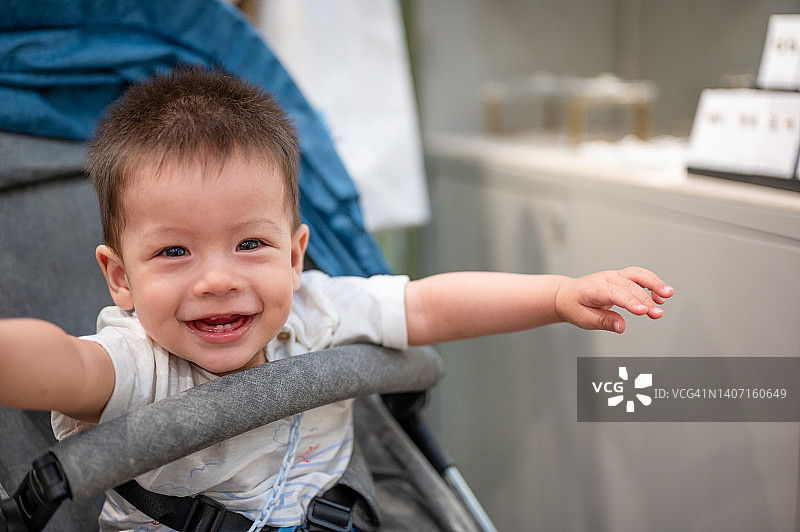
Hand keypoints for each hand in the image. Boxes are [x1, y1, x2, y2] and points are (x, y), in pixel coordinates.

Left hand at [554, 267, 673, 332]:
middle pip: (629, 285)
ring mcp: (614, 276)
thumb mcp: (583, 318)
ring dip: (654, 284)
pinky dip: (652, 284)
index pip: (614, 293)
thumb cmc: (575, 306)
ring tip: (667, 295)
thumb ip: (603, 322)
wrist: (567, 295)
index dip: (630, 301)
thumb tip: (621, 327)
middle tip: (657, 314)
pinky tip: (661, 296)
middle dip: (645, 299)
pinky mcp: (622, 277)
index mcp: (593, 288)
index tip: (643, 311)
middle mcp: (605, 278)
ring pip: (637, 274)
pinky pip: (639, 276)